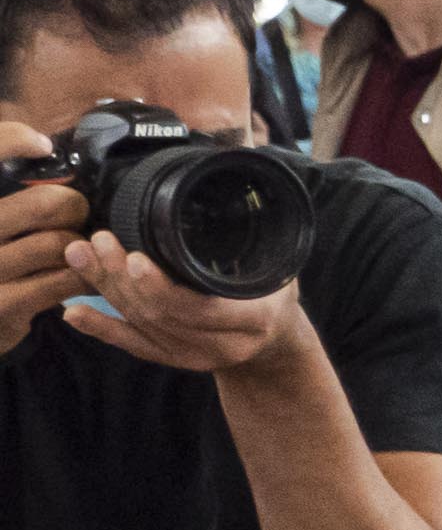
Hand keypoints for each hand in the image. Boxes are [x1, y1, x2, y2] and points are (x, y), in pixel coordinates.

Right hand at [0, 126, 86, 354]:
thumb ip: (7, 180)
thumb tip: (41, 143)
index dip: (12, 141)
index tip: (41, 145)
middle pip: (45, 204)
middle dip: (73, 208)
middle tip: (73, 214)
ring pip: (59, 244)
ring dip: (79, 246)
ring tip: (75, 248)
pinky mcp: (3, 304)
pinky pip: (65, 280)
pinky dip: (83, 276)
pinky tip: (81, 276)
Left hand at [59, 230, 305, 376]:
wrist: (277, 341)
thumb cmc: (276, 292)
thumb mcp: (280, 264)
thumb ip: (257, 235)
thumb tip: (237, 169)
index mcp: (253, 319)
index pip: (200, 309)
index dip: (161, 286)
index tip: (133, 256)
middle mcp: (224, 344)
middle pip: (162, 315)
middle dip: (123, 278)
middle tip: (97, 241)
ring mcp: (197, 356)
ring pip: (143, 325)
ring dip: (106, 291)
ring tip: (78, 255)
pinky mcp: (176, 359)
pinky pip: (134, 346)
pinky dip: (102, 329)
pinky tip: (74, 313)